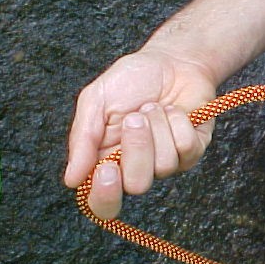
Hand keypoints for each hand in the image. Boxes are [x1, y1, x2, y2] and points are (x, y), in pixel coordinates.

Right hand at [65, 46, 216, 219]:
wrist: (170, 61)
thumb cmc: (131, 81)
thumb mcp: (96, 101)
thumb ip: (83, 138)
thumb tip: (71, 179)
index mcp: (107, 161)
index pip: (103, 202)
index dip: (105, 195)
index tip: (107, 170)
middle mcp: (137, 167)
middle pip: (138, 185)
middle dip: (136, 148)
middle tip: (134, 118)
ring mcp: (168, 162)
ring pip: (164, 165)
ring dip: (157, 126)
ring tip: (153, 107)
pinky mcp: (193, 150)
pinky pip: (186, 148)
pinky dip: (178, 122)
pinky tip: (174, 110)